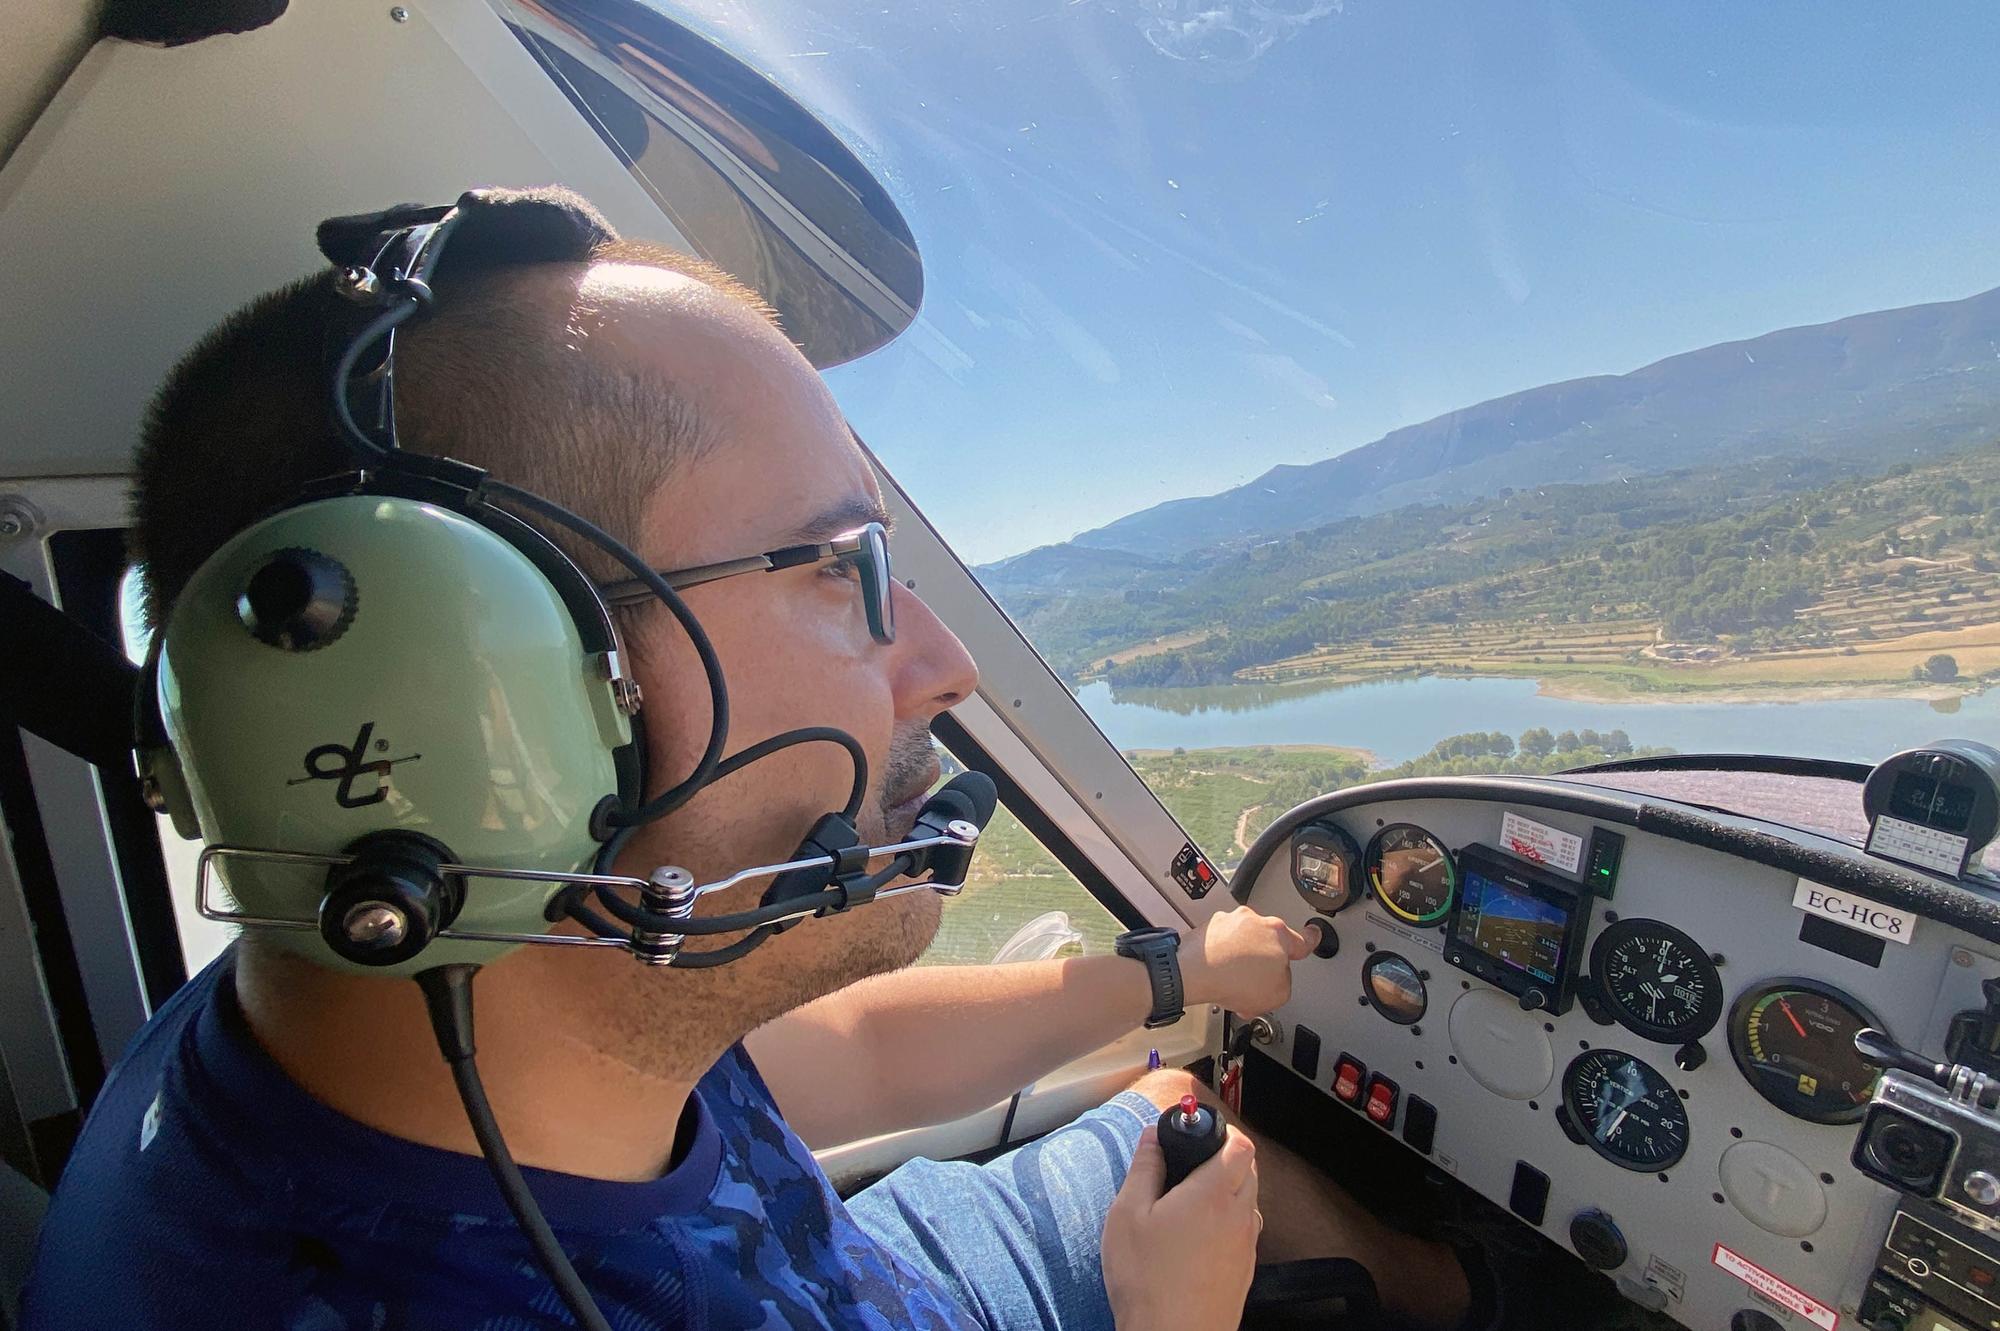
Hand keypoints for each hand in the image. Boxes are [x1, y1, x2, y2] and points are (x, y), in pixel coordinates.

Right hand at [1102, 1124, 1259, 1330]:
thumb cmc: (1147, 1280)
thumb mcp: (1127, 1215)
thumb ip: (1144, 1168)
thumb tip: (1153, 1137)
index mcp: (1214, 1193)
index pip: (1241, 1144)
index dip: (1223, 1131)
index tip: (1197, 1133)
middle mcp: (1240, 1216)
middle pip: (1248, 1169)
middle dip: (1223, 1158)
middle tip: (1187, 1165)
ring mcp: (1246, 1246)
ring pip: (1248, 1202)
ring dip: (1226, 1191)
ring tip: (1187, 1203)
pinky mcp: (1244, 1271)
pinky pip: (1243, 1232)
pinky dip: (1226, 1222)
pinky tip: (1195, 1238)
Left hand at [1179, 905, 1308, 1014]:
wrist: (1192, 973)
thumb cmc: (1232, 979)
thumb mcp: (1278, 995)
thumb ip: (1285, 985)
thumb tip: (1277, 982)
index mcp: (1278, 933)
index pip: (1302, 939)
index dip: (1311, 939)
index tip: (1314, 934)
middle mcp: (1254, 921)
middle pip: (1268, 942)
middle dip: (1264, 961)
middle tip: (1256, 983)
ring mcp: (1229, 922)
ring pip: (1242, 942)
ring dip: (1240, 959)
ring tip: (1231, 983)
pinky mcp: (1207, 928)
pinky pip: (1221, 943)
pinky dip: (1220, 956)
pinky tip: (1216, 977)